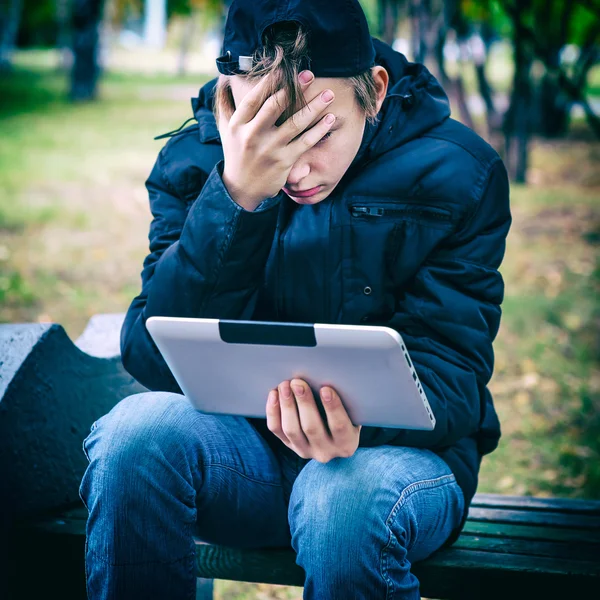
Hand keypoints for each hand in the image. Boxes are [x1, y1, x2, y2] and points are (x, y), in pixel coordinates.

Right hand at [217, 71, 335, 209]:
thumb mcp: (225, 129)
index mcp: (238, 124)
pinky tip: (330, 118)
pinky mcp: (284, 161)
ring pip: (295, 123)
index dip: (270, 81)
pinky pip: (305, 142)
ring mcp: (270, 149)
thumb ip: (224, 104)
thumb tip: (224, 78)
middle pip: (276, 106)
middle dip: (294, 88)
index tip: (285, 68)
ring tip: (329, 95)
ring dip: (314, 107)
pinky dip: (319, 130)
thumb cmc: (236, 154)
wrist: (242, 188)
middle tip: (310, 74)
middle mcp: (253, 135)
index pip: (255, 98)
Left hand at [266, 378, 360, 462]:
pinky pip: (277, 429)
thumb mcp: (352, 414)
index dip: (332, 407)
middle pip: (311, 427)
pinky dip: (273, 411)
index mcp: (346, 443)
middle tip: (298, 383)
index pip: (339, 426)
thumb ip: (345, 402)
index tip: (325, 389)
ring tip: (285, 385)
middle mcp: (325, 451)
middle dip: (304, 403)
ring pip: (291, 429)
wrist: (334, 439)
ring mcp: (305, 450)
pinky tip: (274, 394)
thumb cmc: (346, 416)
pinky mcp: (289, 445)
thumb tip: (330, 378)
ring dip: (287, 405)